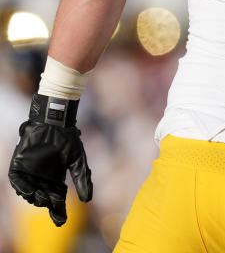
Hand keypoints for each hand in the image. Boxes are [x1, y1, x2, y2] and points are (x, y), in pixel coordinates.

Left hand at [8, 95, 92, 226]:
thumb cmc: (67, 139)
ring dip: (34, 197)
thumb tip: (87, 200)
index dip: (58, 212)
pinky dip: (21, 188)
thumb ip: (82, 179)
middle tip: (52, 202)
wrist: (54, 123)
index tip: (60, 221)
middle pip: (42, 198)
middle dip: (47, 203)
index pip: (56, 200)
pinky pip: (16, 181)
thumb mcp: (78, 161)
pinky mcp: (18, 165)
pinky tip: (29, 191)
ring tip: (41, 197)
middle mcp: (42, 178)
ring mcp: (29, 172)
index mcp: (56, 179)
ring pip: (28, 192)